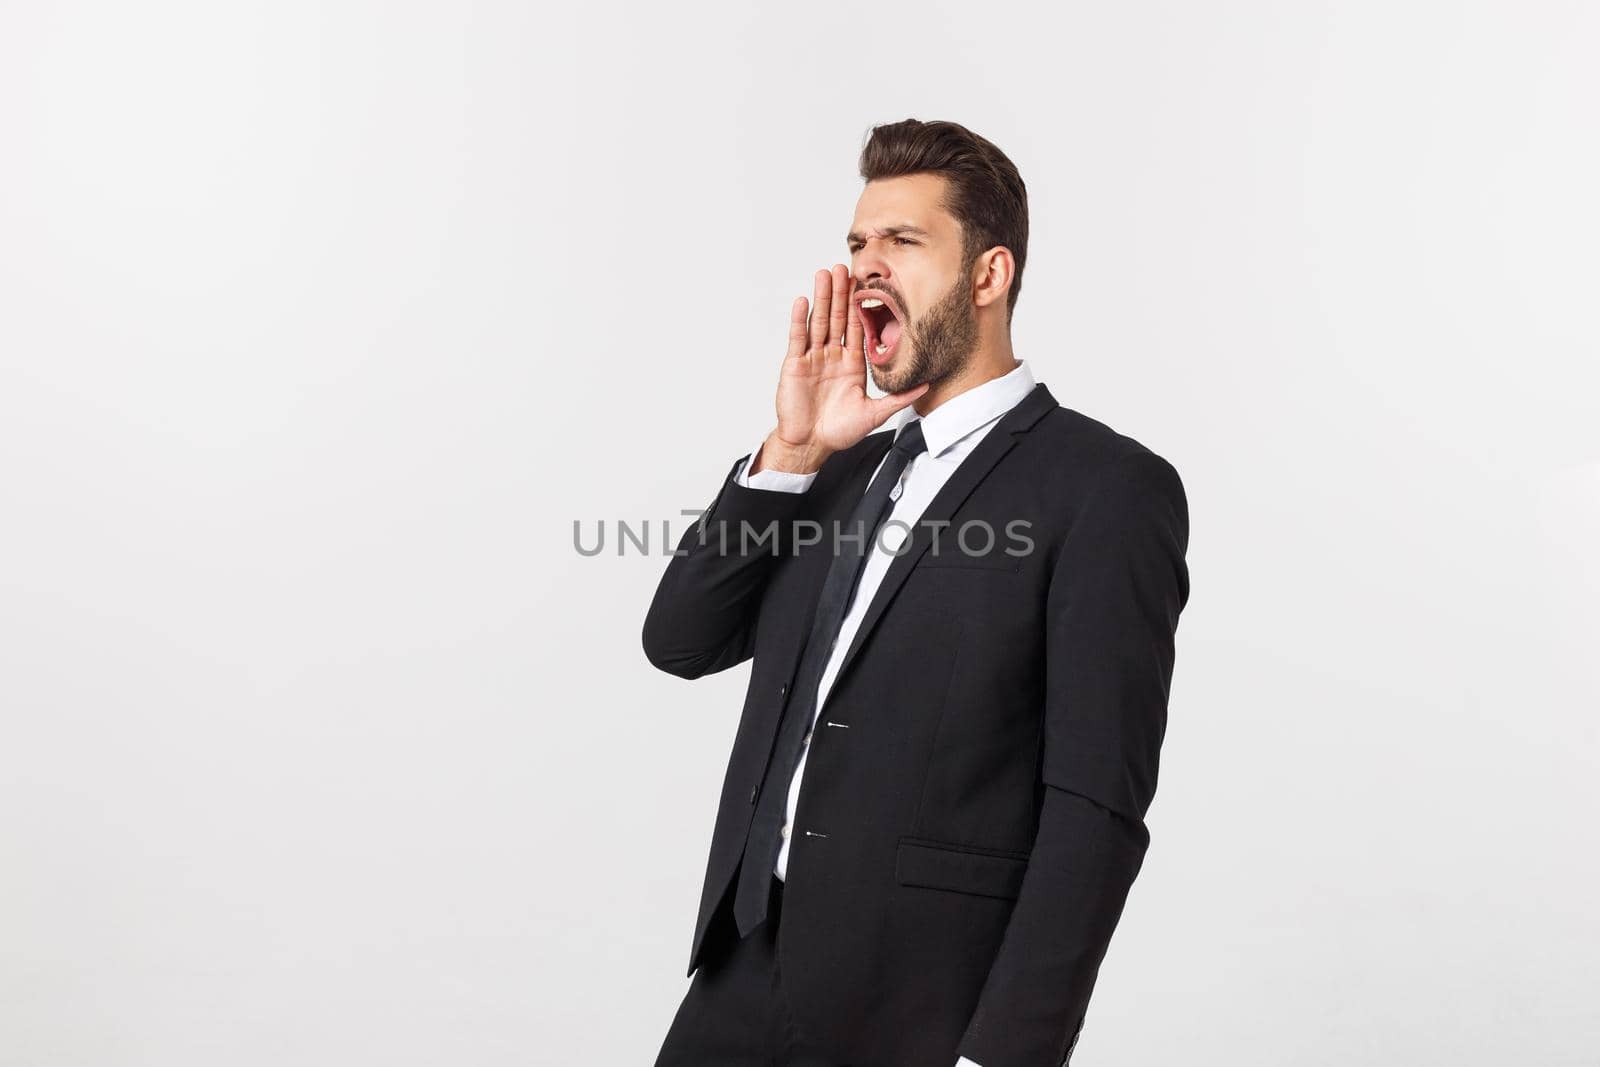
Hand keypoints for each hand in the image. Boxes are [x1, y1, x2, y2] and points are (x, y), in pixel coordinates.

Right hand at [754, 264, 927, 473]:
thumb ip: (899, 398)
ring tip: (824, 274)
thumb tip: (928, 385)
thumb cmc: (839, 432)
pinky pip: (798, 338)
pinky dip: (800, 319)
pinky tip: (804, 300)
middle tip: (845, 267)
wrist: (810, 445)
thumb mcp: (875, 413)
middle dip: (840, 293)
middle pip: (837, 318)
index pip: (857, 328)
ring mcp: (812, 358)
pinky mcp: (795, 365)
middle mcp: (832, 356)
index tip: (866, 284)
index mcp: (852, 363)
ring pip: (818, 322)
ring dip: (821, 298)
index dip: (860, 306)